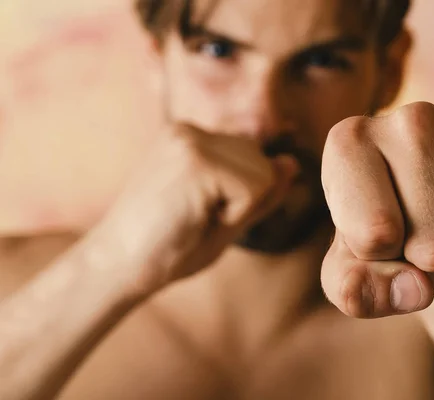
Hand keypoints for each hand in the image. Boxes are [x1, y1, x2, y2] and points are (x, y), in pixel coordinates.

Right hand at [94, 123, 297, 293]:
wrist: (118, 267)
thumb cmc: (169, 247)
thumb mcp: (226, 215)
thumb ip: (260, 189)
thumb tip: (291, 162)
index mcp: (191, 138)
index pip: (254, 160)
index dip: (240, 199)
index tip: (198, 214)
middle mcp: (190, 129)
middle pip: (263, 163)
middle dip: (243, 201)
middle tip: (197, 218)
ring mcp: (190, 139)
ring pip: (264, 175)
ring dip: (239, 208)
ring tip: (195, 217)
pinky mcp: (195, 158)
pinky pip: (254, 187)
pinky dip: (235, 215)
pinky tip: (197, 219)